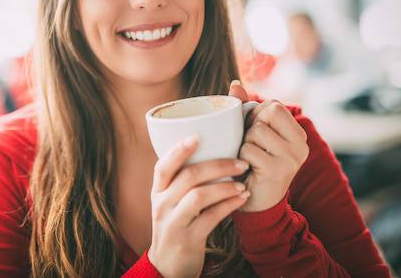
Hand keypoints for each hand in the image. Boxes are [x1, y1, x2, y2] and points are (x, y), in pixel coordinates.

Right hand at [148, 136, 250, 277]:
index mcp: (157, 192)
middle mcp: (162, 204)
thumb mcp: (170, 203)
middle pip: (188, 176)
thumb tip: (209, 153)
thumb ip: (181, 182)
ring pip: (199, 196)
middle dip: (217, 166)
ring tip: (243, 183)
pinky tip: (242, 199)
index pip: (163, 166)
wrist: (168, 266)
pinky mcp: (188, 239)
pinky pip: (211, 218)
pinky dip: (229, 206)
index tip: (197, 135)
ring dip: (225, 187)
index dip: (178, 150)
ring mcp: (173, 222)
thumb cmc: (175, 226)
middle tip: (240, 162)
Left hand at [229, 80, 308, 211]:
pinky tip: (247, 168)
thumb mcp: (251, 134)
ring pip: (256, 131)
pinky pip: (249, 149)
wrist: (256, 204)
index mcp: (297, 134)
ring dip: (244, 143)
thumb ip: (244, 108)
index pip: (274, 105)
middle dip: (250, 127)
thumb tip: (234, 84)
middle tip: (251, 146)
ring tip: (249, 159)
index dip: (256, 115)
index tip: (253, 132)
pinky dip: (241, 157)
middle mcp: (300, 144)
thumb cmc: (252, 164)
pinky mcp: (278, 170)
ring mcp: (292, 158)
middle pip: (266, 113)